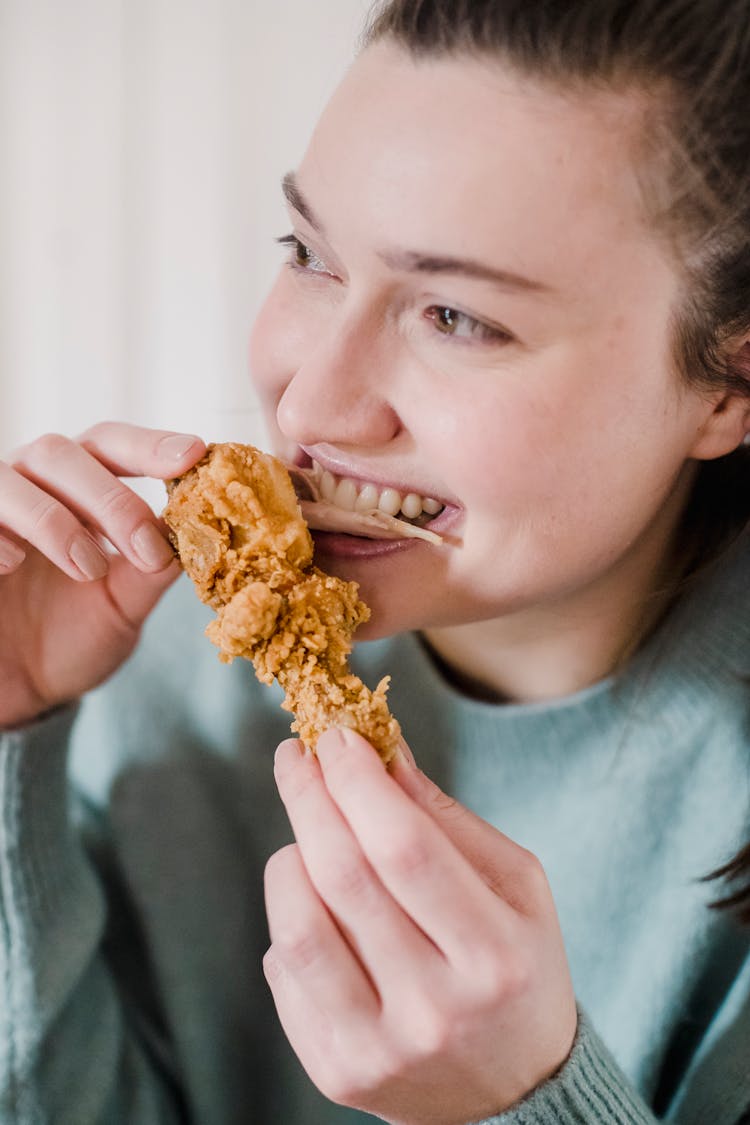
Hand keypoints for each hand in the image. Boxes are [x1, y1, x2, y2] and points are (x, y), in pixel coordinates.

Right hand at [0, 423, 205, 726]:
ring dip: (57, 521)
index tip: (194, 454)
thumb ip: (153, 569)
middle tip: (146, 550)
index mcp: (75, 490)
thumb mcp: (122, 607)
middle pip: (63, 452)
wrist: (14, 691)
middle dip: (112, 499)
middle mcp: (28, 486)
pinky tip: (12, 565)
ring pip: (11, 478)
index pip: (111, 446)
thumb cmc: (68, 639)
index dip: (149, 444)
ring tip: (86, 569)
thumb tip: (197, 533)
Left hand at [264, 728, 576, 1124]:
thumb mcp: (515, 887)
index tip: (335, 736)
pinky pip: (283, 973)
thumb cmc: (516, 967)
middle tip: (295, 754)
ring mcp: (379, 1050)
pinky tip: (317, 906)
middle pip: (344, 878)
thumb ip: (446, 818)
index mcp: (495, 955)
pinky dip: (289, 919)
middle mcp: (435, 1009)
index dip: (359, 782)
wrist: (512, 1093)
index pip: (406, 848)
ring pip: (297, 928)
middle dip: (309, 798)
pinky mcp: (335, 1072)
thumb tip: (380, 750)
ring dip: (290, 858)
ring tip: (308, 837)